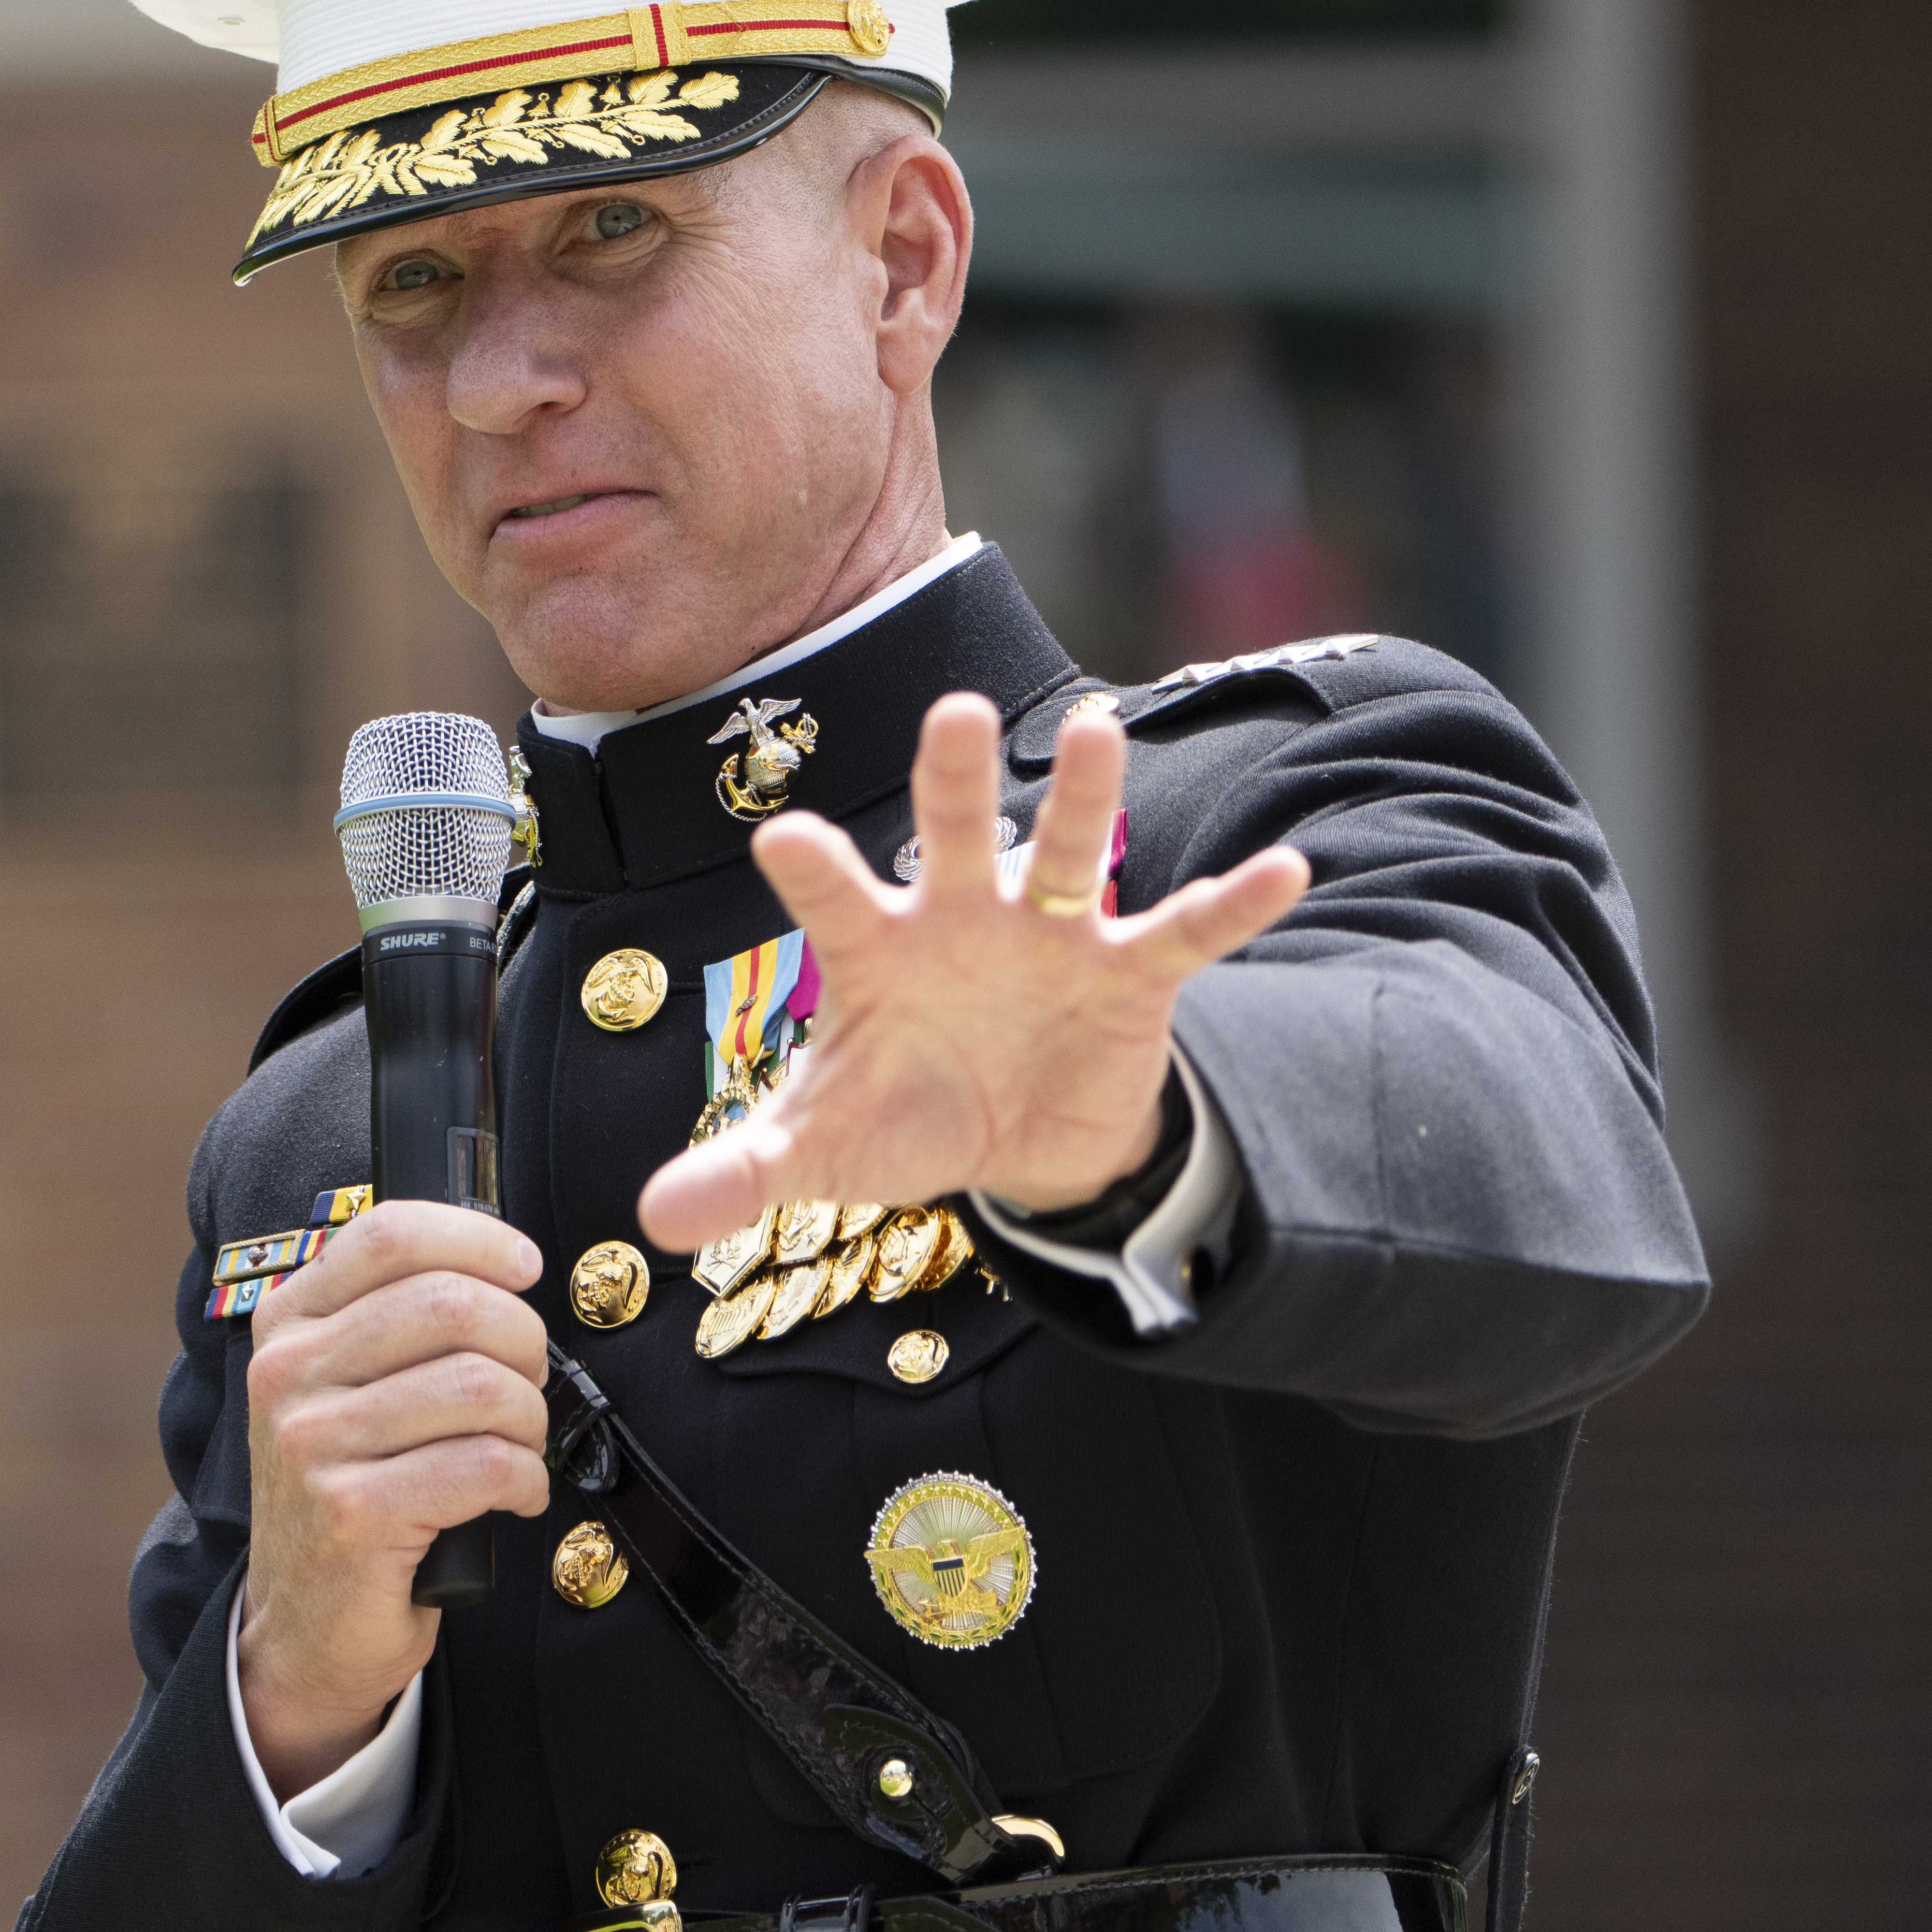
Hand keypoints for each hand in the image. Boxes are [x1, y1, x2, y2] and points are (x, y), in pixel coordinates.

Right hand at [234, 1201, 551, 1795]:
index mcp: (289, 1324)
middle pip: (451, 1304)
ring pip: (478, 1385)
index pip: (390, 1233)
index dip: (478, 1238)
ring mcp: (312, 1444)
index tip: (525, 1268)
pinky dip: (525, 1479)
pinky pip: (484, 1464)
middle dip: (522, 1342)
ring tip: (520, 1447)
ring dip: (529, 1419)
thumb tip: (504, 1263)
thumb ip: (401, 1318)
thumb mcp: (352, 1388)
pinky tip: (517, 1495)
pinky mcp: (351, 1513)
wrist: (305, 1628)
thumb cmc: (355, 1493)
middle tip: (529, 1385)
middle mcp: (288, 1374)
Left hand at [636, 694, 1308, 1247]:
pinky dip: (1234, 905)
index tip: (784, 835)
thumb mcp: (825, 1151)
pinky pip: (1185, 931)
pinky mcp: (1128, 972)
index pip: (836, 899)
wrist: (1016, 1138)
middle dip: (953, 780)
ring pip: (1068, 851)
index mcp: (880, 951)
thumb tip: (646, 1217)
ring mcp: (1052, 937)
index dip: (814, 869)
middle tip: (954, 714)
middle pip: (953, 836)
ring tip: (1104, 731)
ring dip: (1087, 798)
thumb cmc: (909, 1113)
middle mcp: (964, 919)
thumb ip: (744, 1170)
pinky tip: (1285, 870)